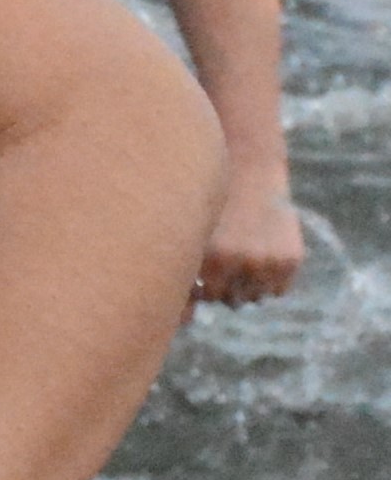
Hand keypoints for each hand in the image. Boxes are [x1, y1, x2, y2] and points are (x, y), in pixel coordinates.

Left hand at [198, 160, 301, 304]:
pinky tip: (261, 259)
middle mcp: (242, 264)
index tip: (202, 274)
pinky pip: (278, 291)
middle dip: (224, 288)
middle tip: (225, 267)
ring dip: (247, 287)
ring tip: (243, 261)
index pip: (204, 297)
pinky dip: (269, 282)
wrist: (249, 169)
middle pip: (229, 300)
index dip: (201, 287)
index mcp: (212, 259)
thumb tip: (189, 309)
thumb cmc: (212, 201)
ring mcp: (269, 263)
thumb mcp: (195, 232)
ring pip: (254, 297)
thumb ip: (190, 267)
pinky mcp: (291, 260)